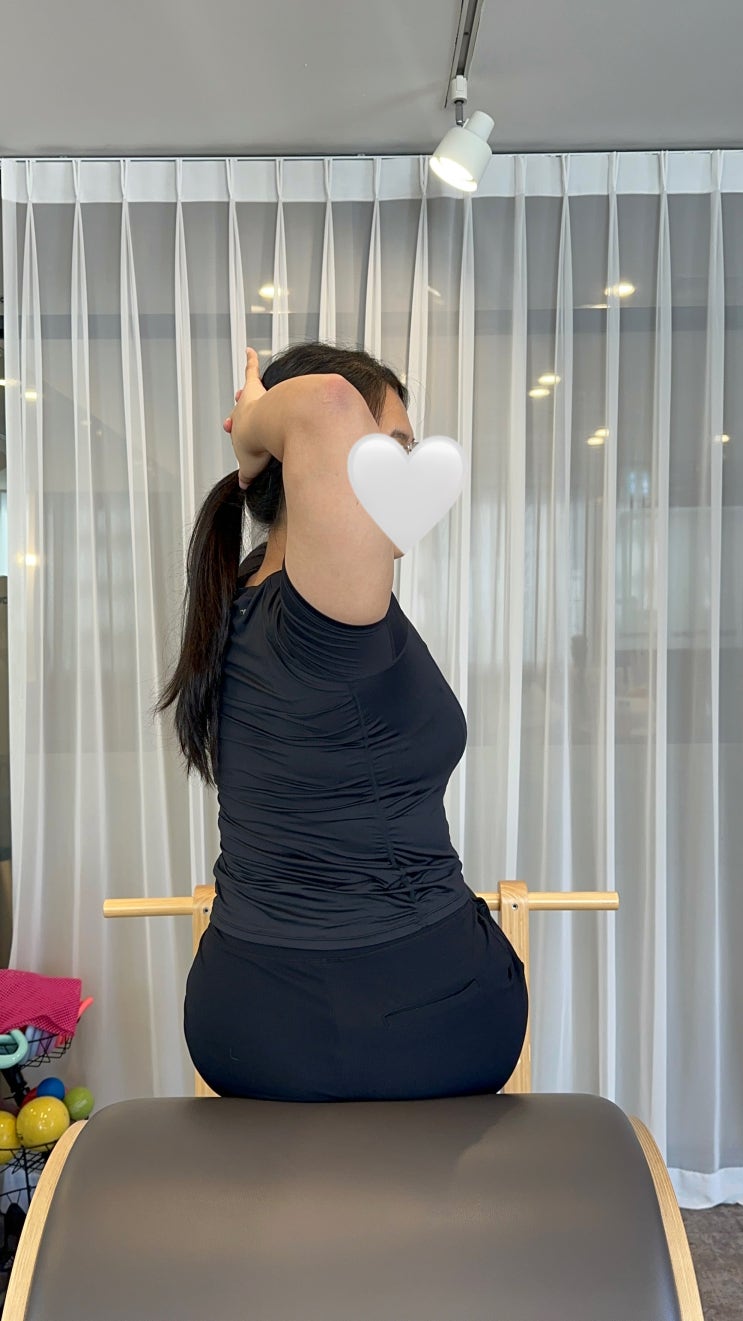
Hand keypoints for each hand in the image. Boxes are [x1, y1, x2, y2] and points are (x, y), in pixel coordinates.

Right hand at [223, 348, 271, 487]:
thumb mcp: (252, 465)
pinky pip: (250, 369)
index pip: (238, 429)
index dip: (238, 433)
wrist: (267, 426)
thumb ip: (248, 474)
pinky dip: (248, 360)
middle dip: (238, 412)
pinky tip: (248, 350)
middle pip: (239, 410)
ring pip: (247, 393)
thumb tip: (243, 485)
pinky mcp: (256, 386)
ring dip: (246, 391)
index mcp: (240, 430)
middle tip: (235, 414)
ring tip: (244, 388)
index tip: (235, 432)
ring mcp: (249, 400)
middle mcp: (241, 413)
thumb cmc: (261, 443)